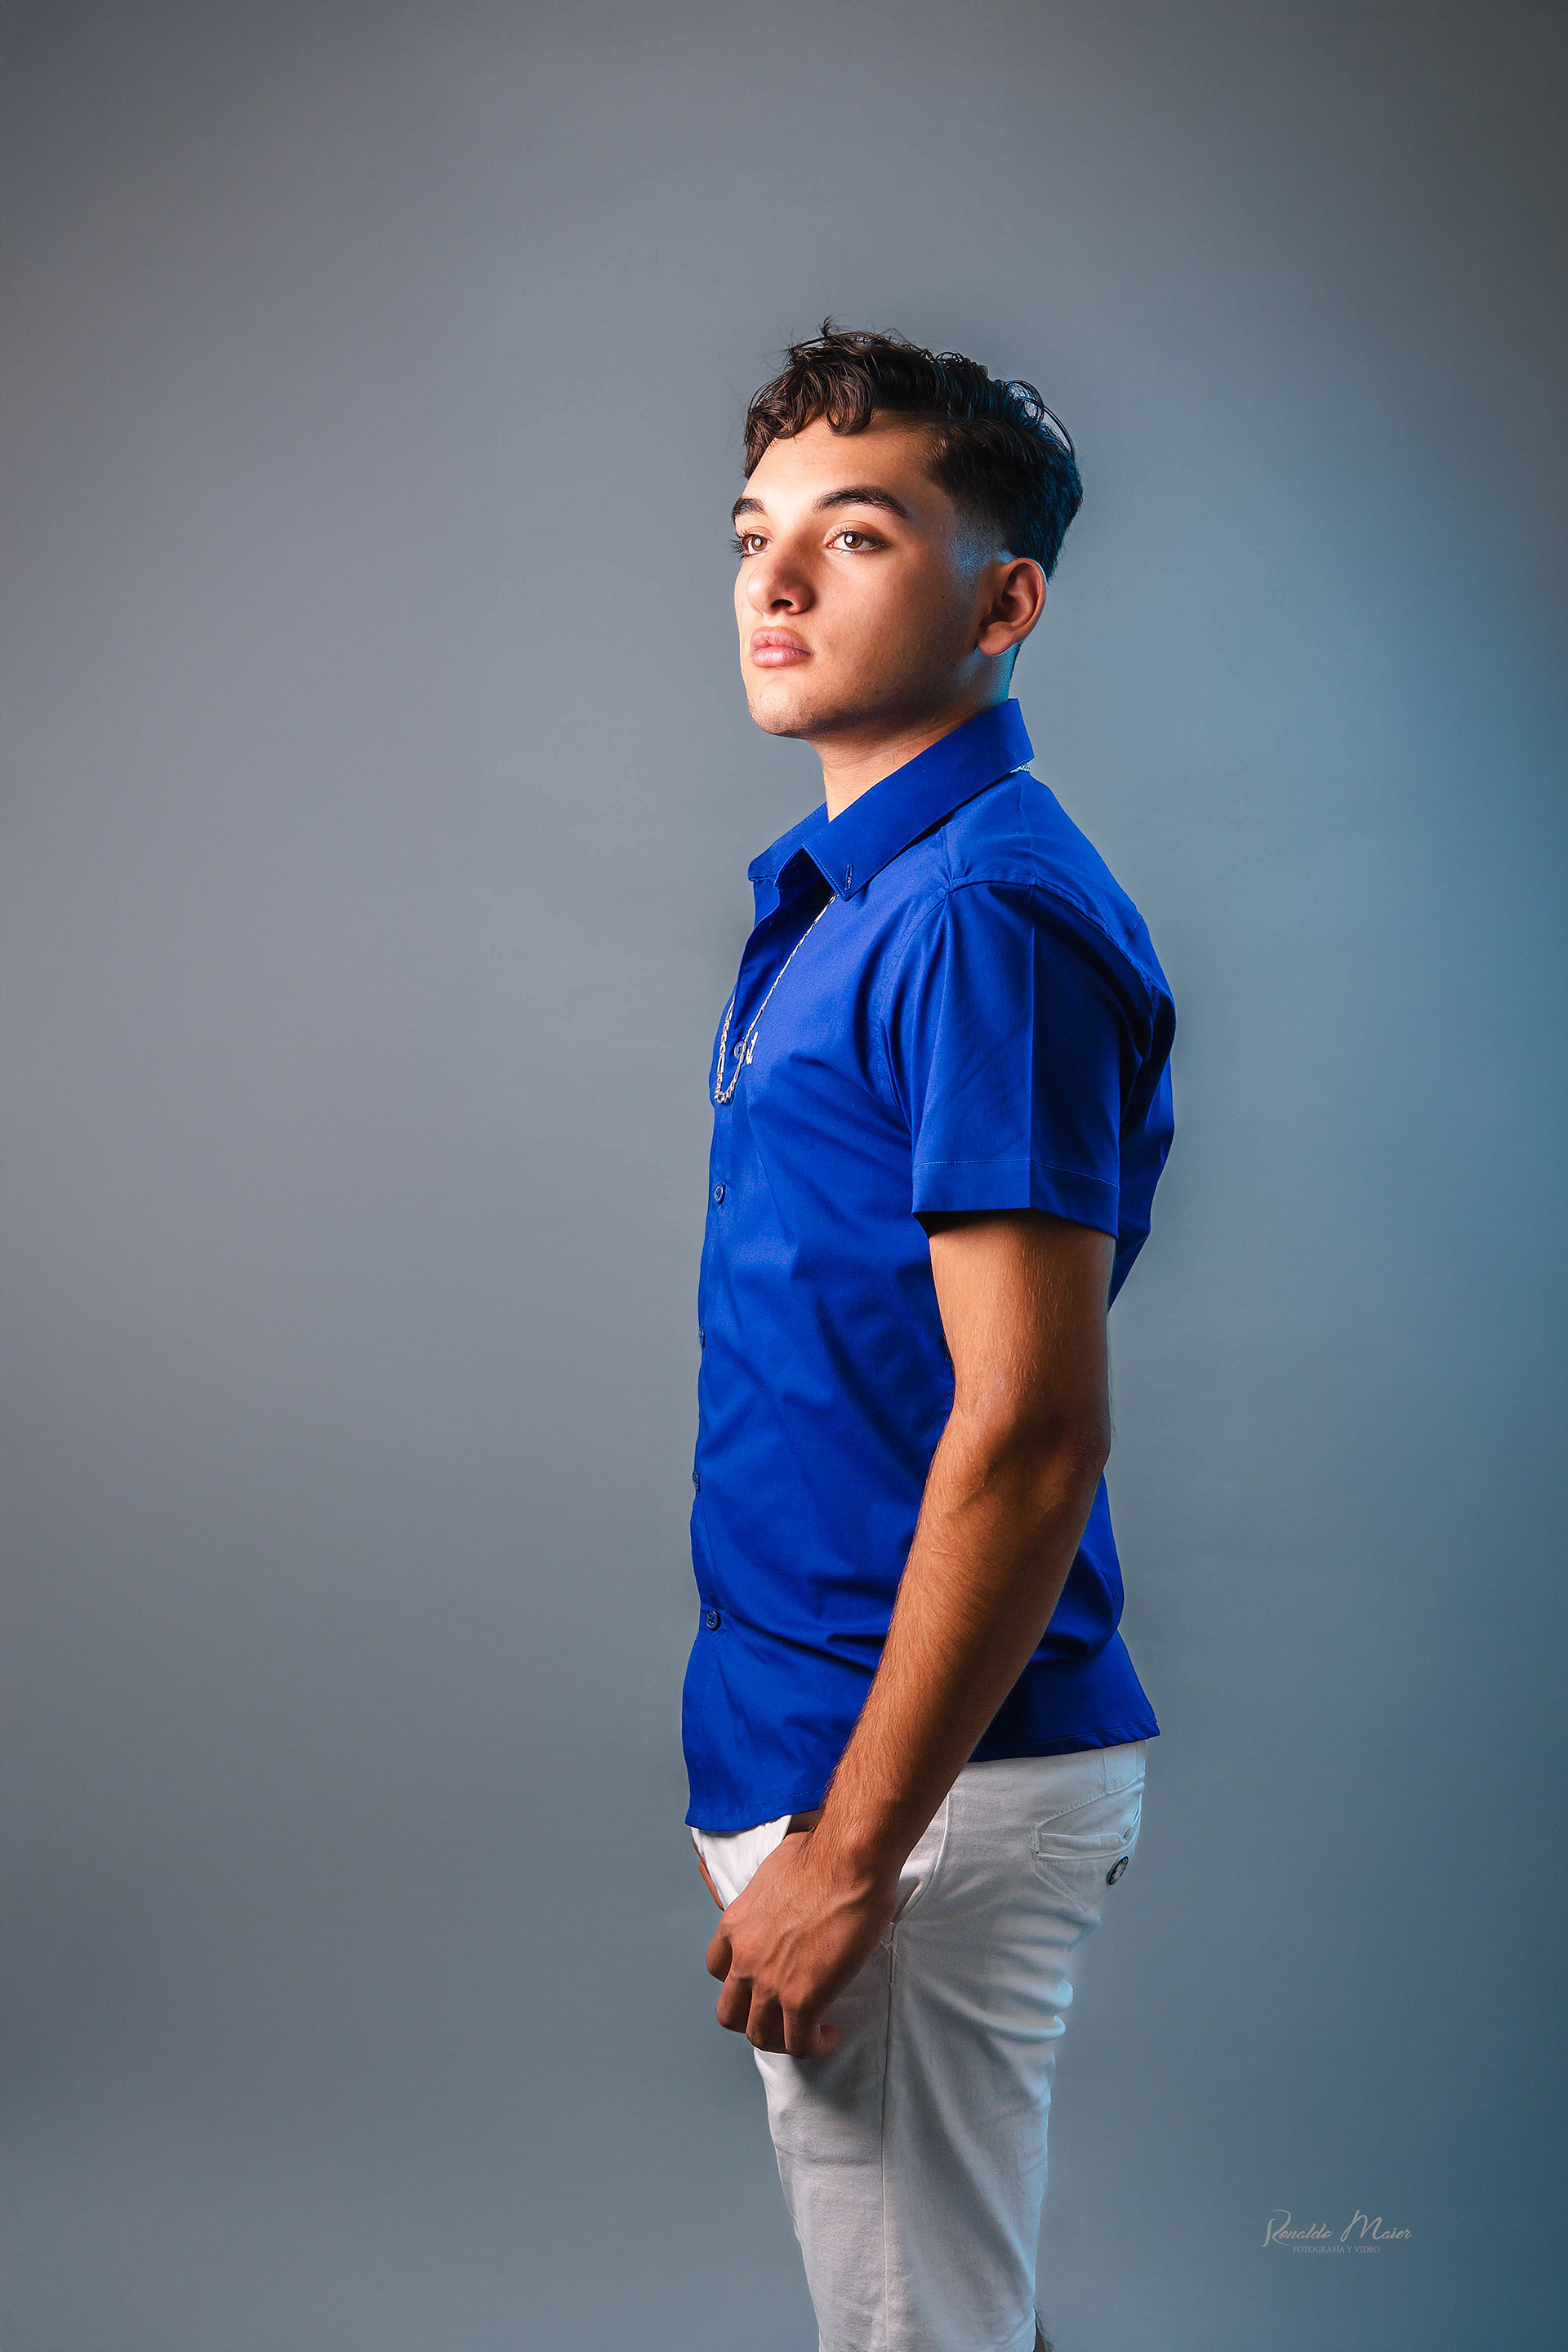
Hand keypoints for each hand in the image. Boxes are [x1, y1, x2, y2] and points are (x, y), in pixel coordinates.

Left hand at [704, 1829, 897, 2057]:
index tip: (761, 1982)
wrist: (847, 1861)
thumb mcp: (775, 1868)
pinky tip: (829, 2033)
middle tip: (780, 2016)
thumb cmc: (822, 1853)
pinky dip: (813, 2045)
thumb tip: (788, 1886)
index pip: (716, 1967)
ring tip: (806, 2031)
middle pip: (729, 2013)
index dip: (737, 1981)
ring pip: (759, 2036)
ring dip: (781, 2039)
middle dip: (753, 2020)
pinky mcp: (802, 1998)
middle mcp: (745, 1957)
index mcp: (736, 1924)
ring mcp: (770, 1982)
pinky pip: (799, 2043)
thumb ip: (771, 1891)